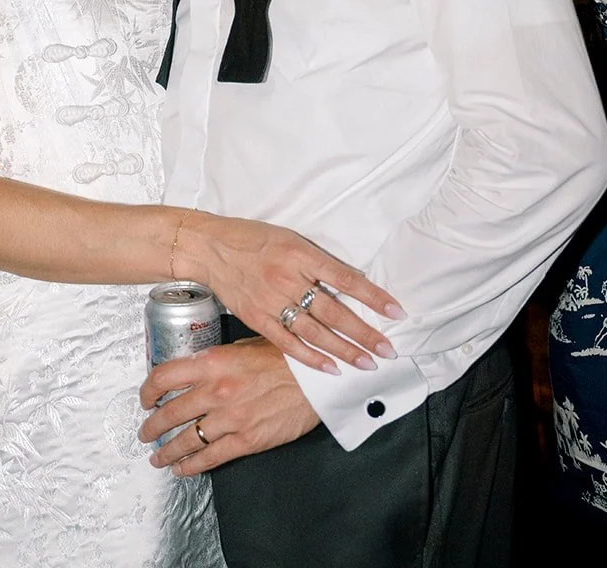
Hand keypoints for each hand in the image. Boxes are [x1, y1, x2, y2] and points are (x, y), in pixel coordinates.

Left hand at [140, 337, 318, 474]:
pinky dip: (191, 465)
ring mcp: (230, 418)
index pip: (164, 376)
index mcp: (212, 363)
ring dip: (167, 450)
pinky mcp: (246, 440)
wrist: (314, 379)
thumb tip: (195, 369)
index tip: (145, 398)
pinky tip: (181, 468)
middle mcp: (215, 391)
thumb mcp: (243, 347)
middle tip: (145, 432)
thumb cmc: (282, 358)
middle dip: (152, 426)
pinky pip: (210, 457)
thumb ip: (216, 360)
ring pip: (186, 439)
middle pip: (170, 412)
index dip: (148, 390)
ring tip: (157, 456)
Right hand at [180, 211, 404, 374]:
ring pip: (315, 332)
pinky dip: (311, 357)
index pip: (346, 278)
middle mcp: (288, 278)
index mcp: (300, 254)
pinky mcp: (257, 318)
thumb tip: (351, 283)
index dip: (373, 296)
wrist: (210, 247)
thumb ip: (317, 262)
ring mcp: (272, 300)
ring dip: (344, 350)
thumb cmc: (253, 239)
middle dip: (364, 333)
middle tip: (387, 349)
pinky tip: (330, 368)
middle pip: (334, 311)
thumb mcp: (290, 239)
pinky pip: (288, 343)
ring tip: (367, 363)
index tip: (396, 311)